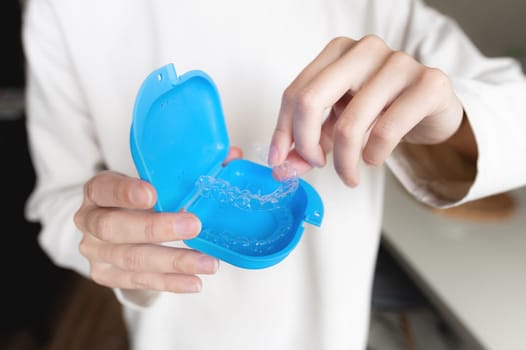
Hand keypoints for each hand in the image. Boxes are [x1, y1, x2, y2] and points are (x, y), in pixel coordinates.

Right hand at [74, 147, 242, 292]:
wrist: (114, 229)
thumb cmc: (138, 199)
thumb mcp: (152, 180)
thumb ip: (187, 170)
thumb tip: (232, 156)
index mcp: (97, 191)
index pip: (104, 189)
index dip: (125, 192)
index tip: (152, 193)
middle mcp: (89, 221)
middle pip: (115, 228)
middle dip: (156, 228)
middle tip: (194, 225)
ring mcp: (95, 252)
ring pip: (131, 259)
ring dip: (174, 262)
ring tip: (208, 263)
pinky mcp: (106, 276)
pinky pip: (139, 281)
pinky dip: (170, 283)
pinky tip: (195, 282)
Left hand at [269, 36, 463, 185]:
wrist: (434, 109)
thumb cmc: (383, 111)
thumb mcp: (340, 123)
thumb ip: (312, 141)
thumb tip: (283, 168)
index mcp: (338, 52)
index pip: (295, 93)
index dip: (282, 132)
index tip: (279, 161)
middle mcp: (365, 50)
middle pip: (311, 100)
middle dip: (305, 144)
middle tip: (314, 166)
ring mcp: (398, 63)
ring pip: (349, 124)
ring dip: (343, 162)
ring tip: (348, 175)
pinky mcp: (428, 84)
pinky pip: (386, 131)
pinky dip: (373, 155)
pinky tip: (373, 159)